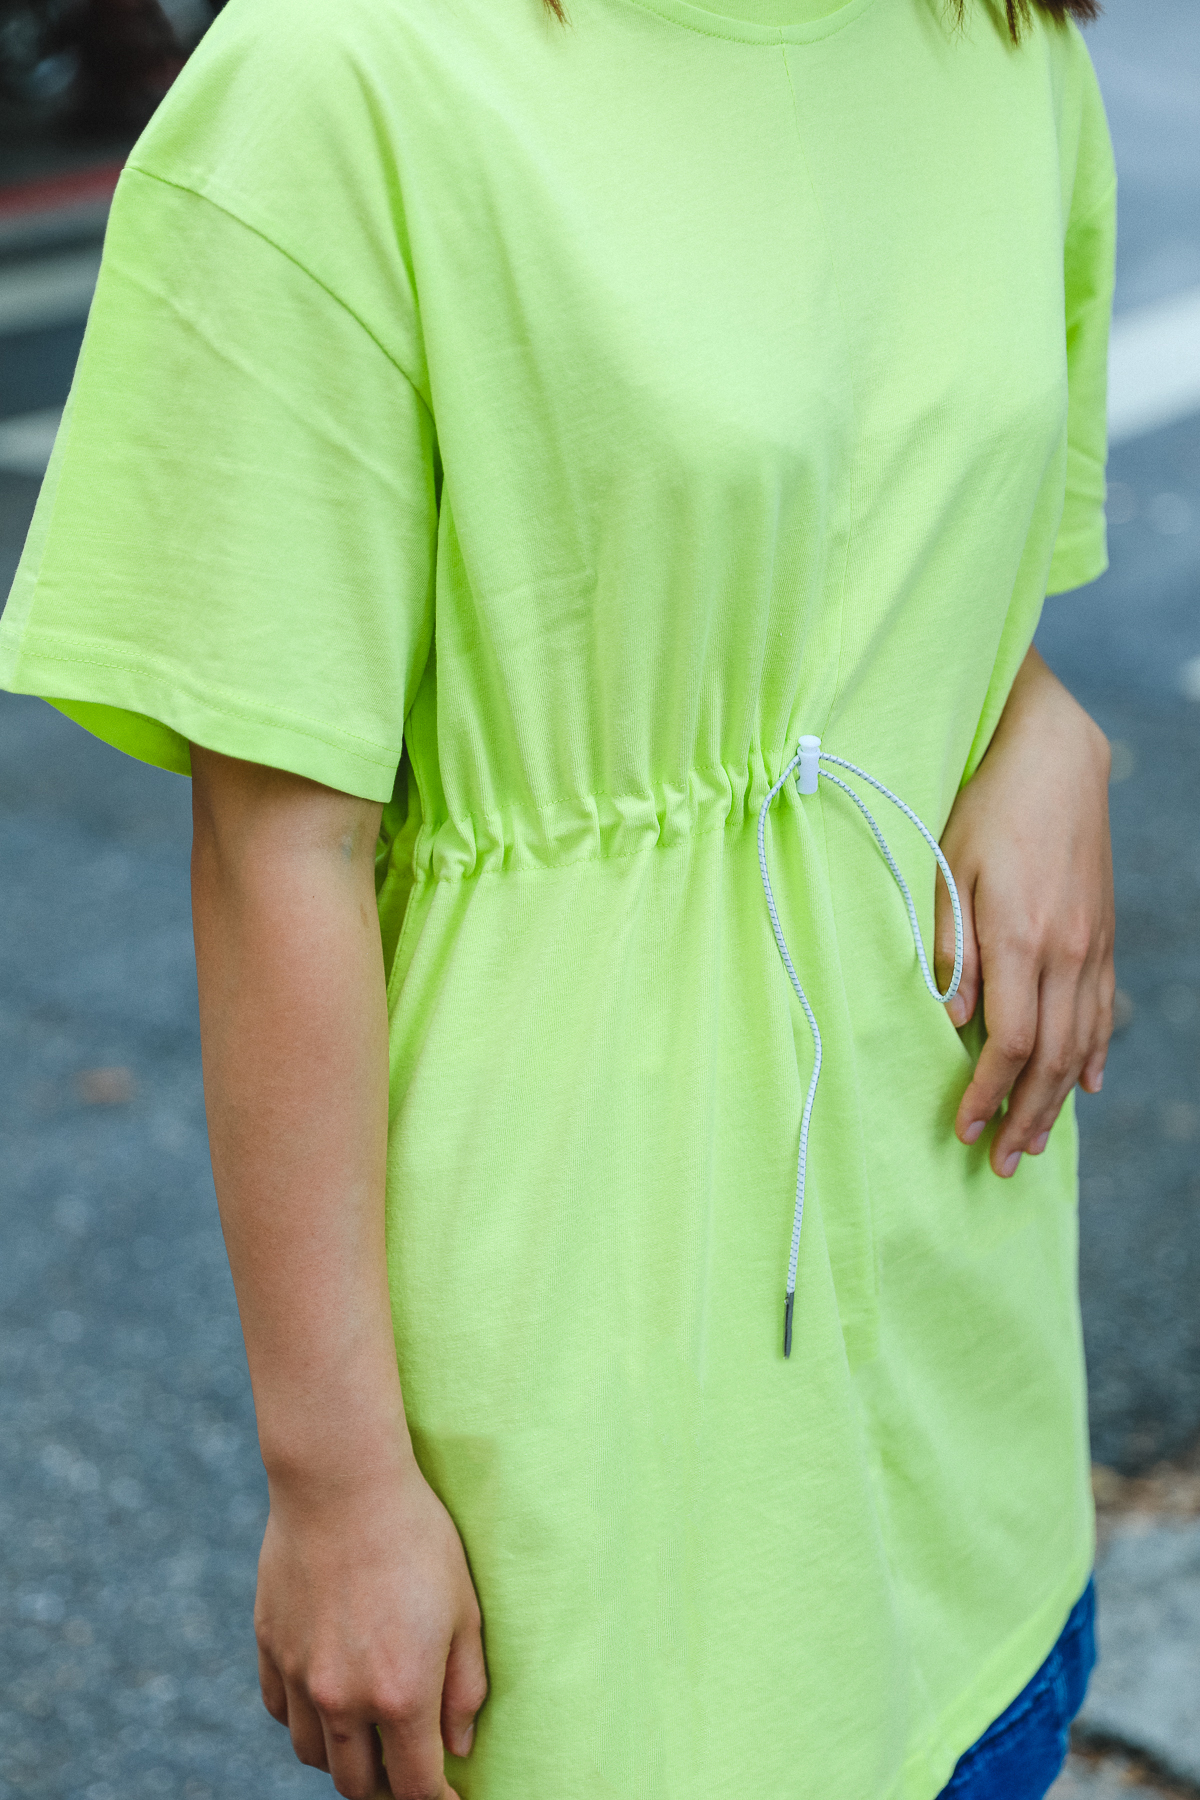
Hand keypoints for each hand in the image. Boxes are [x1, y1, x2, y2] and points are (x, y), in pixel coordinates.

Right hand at [254, 1455, 486, 1799]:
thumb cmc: (415, 1537)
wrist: (340, 1481)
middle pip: (357, 1785)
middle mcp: (342, 1699)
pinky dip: (304, 1719)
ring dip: (343, 1758)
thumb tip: (459, 1746)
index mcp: (400, 1695)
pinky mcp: (270, 1646)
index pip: (415, 1788)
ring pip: (314, 1755)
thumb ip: (465, 1687)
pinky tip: (328, 1696)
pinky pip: (281, 1712)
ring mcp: (300, 1676)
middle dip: (387, 1787)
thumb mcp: (463, 1609)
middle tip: (409, 1764)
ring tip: (368, 1733)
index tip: (450, 1796)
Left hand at [934, 647, 1114, 1178]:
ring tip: (1034, 1143)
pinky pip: (1104, 1010)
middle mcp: (1068, 950)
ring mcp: (1094, 945)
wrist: (1053, 758)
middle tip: (1001, 1163)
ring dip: (1057, 1100)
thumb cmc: (985, 808)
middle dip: (1025, 1116)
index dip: (987, 1093)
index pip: (1008, 1042)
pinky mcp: (1105, 935)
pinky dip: (1094, 1054)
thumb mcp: (948, 869)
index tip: (964, 1127)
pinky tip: (1084, 1085)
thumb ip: (952, 947)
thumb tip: (954, 1019)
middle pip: (1051, 1057)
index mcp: (1021, 938)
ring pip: (1081, 1043)